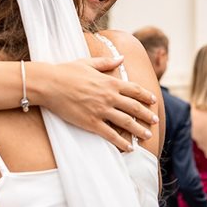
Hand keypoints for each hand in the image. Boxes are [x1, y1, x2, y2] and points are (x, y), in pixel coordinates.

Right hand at [33, 58, 159, 151]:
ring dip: (139, 130)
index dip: (146, 96)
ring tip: (147, 135)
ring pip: (126, 122)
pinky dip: (121, 142)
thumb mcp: (88, 63)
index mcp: (109, 81)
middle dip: (147, 115)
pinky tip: (129, 147)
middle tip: (156, 121)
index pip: (134, 90)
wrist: (50, 84)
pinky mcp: (91, 123)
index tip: (154, 101)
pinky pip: (110, 134)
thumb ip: (106, 62)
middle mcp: (109, 96)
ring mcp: (101, 110)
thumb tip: (121, 58)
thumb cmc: (66, 71)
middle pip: (134, 107)